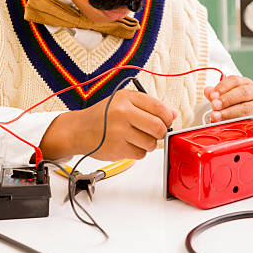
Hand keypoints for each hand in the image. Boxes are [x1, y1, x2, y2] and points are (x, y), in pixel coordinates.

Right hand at [40, 90, 176, 160]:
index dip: (167, 116)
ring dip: (148, 143)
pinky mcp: (117, 149)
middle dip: (160, 132)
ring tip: (136, 137)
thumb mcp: (124, 101)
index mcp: (126, 99)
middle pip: (158, 127)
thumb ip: (149, 106)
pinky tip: (127, 144)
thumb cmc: (103, 115)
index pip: (158, 107)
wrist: (79, 129)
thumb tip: (172, 114)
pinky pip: (140, 154)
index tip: (166, 120)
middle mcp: (122, 114)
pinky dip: (138, 151)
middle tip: (154, 132)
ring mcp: (119, 132)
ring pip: (150, 143)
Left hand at [204, 75, 252, 122]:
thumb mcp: (224, 96)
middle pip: (243, 93)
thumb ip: (215, 93)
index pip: (235, 81)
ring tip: (217, 116)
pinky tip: (226, 123)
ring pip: (246, 108)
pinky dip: (236, 122)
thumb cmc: (235, 104)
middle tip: (214, 105)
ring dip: (229, 112)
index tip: (212, 95)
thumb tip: (208, 91)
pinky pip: (248, 121)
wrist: (249, 117)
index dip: (223, 87)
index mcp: (246, 83)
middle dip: (227, 99)